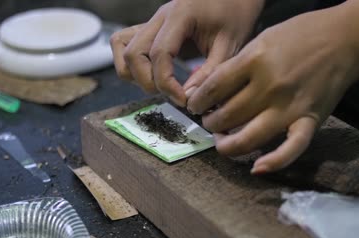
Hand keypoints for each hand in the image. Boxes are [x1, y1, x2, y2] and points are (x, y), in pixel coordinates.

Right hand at [110, 0, 264, 106]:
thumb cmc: (234, 15)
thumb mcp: (230, 45)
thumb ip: (210, 72)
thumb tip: (191, 98)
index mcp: (179, 15)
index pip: (159, 54)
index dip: (166, 83)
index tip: (183, 100)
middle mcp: (159, 16)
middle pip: (134, 54)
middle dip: (149, 82)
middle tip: (174, 96)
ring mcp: (151, 21)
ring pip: (123, 49)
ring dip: (136, 74)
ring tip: (162, 86)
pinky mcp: (150, 28)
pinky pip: (123, 43)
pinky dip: (131, 63)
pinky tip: (152, 73)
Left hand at [187, 7, 358, 173]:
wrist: (344, 39)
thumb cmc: (299, 35)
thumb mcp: (260, 39)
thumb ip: (234, 66)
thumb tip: (205, 90)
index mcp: (255, 60)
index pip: (213, 88)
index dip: (197, 101)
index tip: (194, 105)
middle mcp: (270, 86)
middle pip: (227, 116)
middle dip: (211, 123)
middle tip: (209, 122)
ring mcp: (290, 106)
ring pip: (249, 137)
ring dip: (227, 145)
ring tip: (221, 141)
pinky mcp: (310, 120)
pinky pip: (291, 148)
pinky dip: (274, 162)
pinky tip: (256, 168)